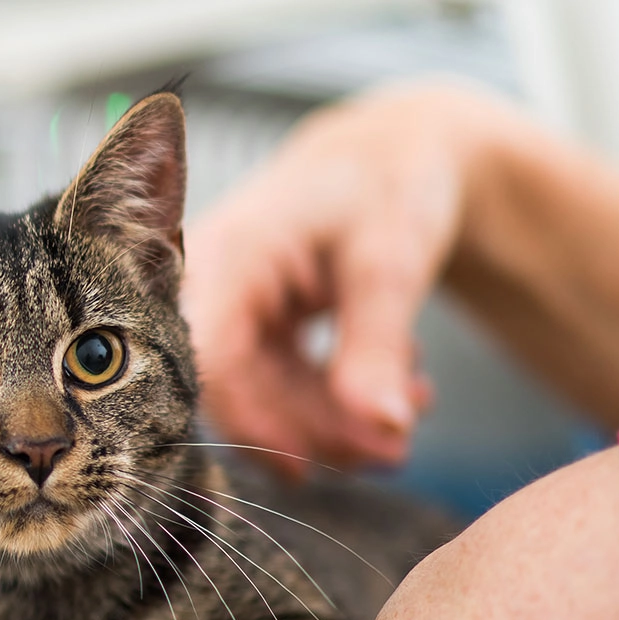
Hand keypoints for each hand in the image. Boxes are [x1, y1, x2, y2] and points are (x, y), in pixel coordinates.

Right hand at [181, 80, 520, 472]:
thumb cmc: (391, 183)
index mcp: (226, 255)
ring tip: (408, 427)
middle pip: (237, 389)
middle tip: (392, 453)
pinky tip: (399, 395)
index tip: (313, 467)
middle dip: (314, 431)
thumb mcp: (391, 261)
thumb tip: (382, 431)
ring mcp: (231, 307)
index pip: (210, 360)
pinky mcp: (256, 326)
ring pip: (263, 397)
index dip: (255, 422)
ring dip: (335, 425)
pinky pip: (283, 386)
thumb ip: (377, 347)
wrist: (399, 152)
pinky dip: (340, 403)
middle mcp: (212, 284)